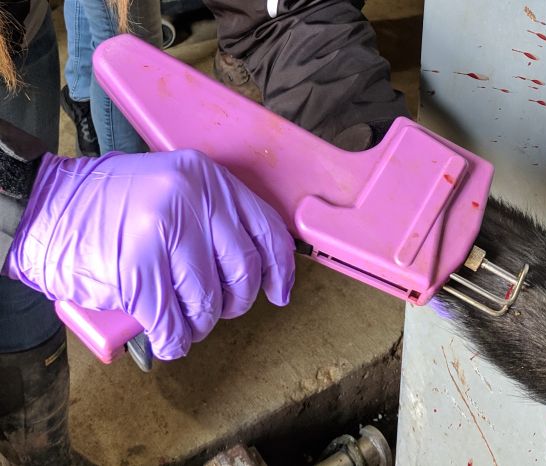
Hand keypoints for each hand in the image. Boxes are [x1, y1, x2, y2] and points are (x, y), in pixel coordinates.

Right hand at [3, 149, 294, 358]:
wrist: (46, 208)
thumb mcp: (173, 189)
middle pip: (242, 270)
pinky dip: (175, 341)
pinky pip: (172, 321)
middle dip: (235, 302)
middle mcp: (190, 199)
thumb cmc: (110, 205)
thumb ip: (212, 215)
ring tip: (186, 323)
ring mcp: (163, 233)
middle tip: (216, 309)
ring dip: (200, 325)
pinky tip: (168, 340)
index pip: (266, 229)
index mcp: (206, 177)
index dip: (280, 269)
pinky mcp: (137, 270)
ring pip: (209, 301)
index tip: (280, 293)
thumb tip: (255, 265)